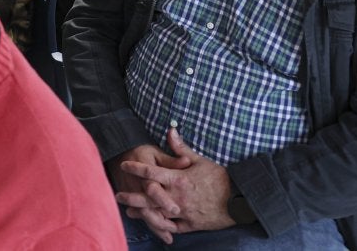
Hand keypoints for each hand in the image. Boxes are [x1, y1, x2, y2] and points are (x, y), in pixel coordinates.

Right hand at [110, 142, 188, 242]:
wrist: (119, 153)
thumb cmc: (143, 153)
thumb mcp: (156, 153)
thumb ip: (172, 161)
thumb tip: (187, 162)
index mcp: (145, 171)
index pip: (152, 187)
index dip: (162, 199)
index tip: (175, 210)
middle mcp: (136, 184)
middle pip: (146, 204)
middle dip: (159, 217)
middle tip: (173, 228)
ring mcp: (131, 193)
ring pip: (143, 213)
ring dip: (156, 225)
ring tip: (169, 235)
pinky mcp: (130, 199)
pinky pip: (140, 215)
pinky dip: (152, 225)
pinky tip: (163, 235)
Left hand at [120, 129, 235, 237]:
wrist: (239, 198)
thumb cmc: (219, 177)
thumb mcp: (199, 160)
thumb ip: (180, 147)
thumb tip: (170, 129)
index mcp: (177, 179)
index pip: (150, 172)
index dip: (135, 168)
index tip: (124, 165)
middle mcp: (177, 197)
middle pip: (148, 197)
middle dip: (131, 196)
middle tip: (118, 195)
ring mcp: (183, 212)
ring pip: (157, 214)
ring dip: (142, 213)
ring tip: (131, 212)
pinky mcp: (191, 224)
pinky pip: (173, 227)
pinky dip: (162, 227)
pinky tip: (153, 225)